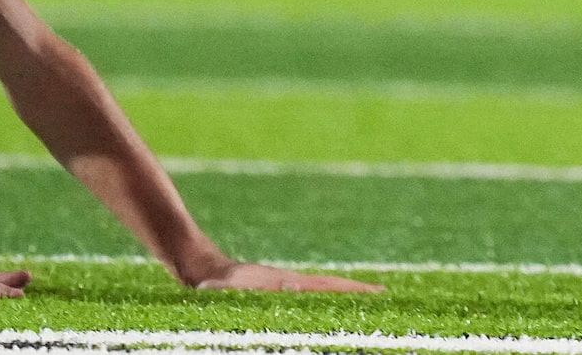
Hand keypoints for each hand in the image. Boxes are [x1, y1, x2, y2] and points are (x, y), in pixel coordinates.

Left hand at [190, 261, 383, 292]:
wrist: (197, 268)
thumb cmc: (209, 283)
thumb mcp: (228, 288)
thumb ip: (249, 288)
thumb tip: (289, 287)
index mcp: (286, 284)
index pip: (328, 286)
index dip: (354, 288)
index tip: (380, 291)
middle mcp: (288, 284)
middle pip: (330, 288)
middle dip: (356, 292)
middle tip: (384, 296)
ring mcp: (280, 289)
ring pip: (317, 293)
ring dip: (340, 297)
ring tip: (363, 306)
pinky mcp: (270, 295)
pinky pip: (302, 301)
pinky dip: (318, 304)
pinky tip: (322, 315)